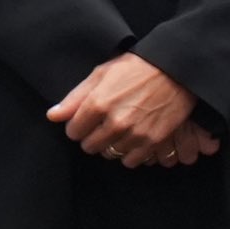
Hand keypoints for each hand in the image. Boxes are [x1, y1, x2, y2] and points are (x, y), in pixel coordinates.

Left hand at [48, 55, 214, 167]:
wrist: (176, 69)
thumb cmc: (137, 67)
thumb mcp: (102, 74)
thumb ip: (75, 97)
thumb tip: (52, 116)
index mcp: (98, 103)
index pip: (73, 131)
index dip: (78, 125)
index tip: (87, 119)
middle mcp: (114, 122)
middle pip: (89, 147)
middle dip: (93, 136)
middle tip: (104, 123)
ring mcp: (134, 134)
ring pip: (110, 154)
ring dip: (112, 144)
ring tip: (121, 128)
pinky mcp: (152, 142)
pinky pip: (131, 161)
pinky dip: (130, 152)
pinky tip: (133, 137)